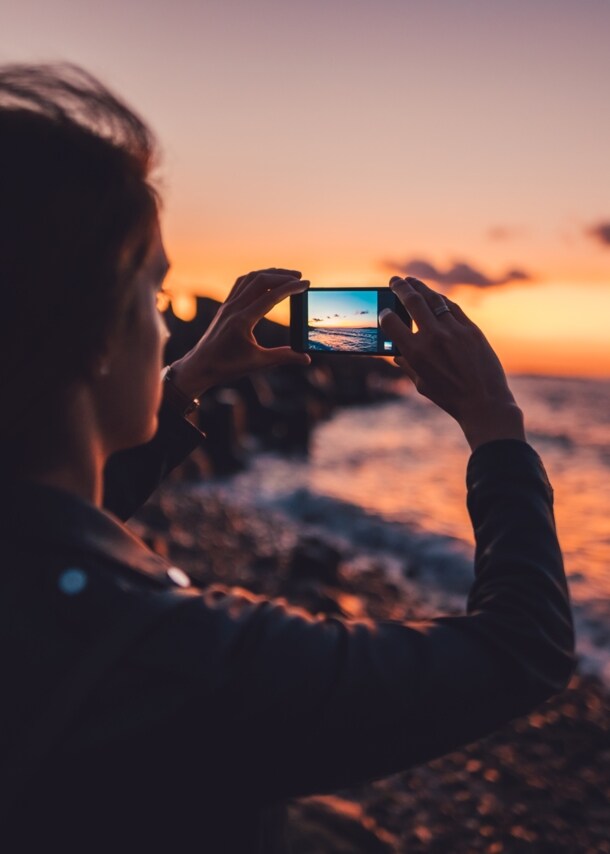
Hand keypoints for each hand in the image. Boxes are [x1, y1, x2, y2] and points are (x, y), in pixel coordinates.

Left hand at [168, 268, 310, 396]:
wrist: (199, 367)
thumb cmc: (226, 367)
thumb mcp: (258, 363)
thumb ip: (283, 357)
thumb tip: (306, 358)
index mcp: (242, 320)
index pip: (270, 296)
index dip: (291, 288)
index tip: (306, 284)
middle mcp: (233, 308)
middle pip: (260, 281)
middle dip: (282, 276)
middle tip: (300, 277)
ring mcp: (227, 306)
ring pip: (249, 279)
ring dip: (269, 273)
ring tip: (286, 276)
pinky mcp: (225, 307)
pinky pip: (241, 284)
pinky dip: (256, 279)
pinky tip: (266, 283)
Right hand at [379, 276, 524, 450]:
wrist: (484, 402)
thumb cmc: (450, 398)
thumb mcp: (421, 384)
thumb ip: (408, 366)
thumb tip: (397, 355)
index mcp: (416, 353)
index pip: (392, 323)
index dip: (385, 314)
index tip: (384, 311)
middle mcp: (433, 337)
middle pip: (412, 301)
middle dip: (400, 288)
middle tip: (394, 280)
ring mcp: (454, 330)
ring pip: (434, 299)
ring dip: (420, 288)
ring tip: (412, 282)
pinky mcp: (472, 329)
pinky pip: (452, 308)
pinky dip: (441, 300)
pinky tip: (435, 296)